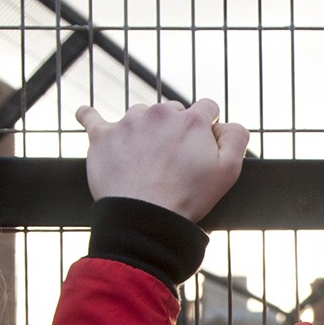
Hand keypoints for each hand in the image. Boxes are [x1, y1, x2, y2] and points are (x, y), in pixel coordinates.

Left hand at [77, 98, 250, 223]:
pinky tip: (87, 115)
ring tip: (144, 158)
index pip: (207, 107)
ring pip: (141, 115)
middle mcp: (159, 113)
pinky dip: (90, 117)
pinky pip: (91, 118)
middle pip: (173, 110)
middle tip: (173, 160)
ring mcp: (128, 122)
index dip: (208, 126)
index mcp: (191, 119)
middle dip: (175, 129)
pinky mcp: (102, 136)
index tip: (202, 146)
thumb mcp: (229, 171)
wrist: (143, 217)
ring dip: (144, 130)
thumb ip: (236, 138)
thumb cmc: (187, 198)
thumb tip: (227, 123)